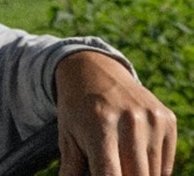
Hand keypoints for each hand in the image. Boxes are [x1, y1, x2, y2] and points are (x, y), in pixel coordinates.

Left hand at [55, 51, 176, 174]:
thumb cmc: (76, 109)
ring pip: (152, 174)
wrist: (93, 70)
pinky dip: (151, 169)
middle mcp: (130, 121)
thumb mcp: (67, 136)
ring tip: (117, 160)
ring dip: (136, 174)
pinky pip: (164, 165)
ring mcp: (152, 119)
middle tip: (108, 168)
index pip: (110, 175)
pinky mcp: (167, 119)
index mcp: (100, 125)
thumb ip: (72, 169)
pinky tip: (133, 154)